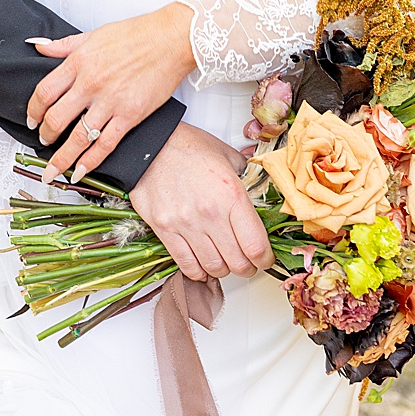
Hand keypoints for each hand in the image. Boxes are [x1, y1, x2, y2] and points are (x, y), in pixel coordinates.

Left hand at [28, 2, 195, 183]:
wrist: (170, 40)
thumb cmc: (135, 35)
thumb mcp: (91, 35)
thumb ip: (62, 45)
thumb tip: (36, 47)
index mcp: (77, 64)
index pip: (44, 93)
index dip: (33, 110)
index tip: (31, 119)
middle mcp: (89, 85)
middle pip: (56, 119)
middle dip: (44, 135)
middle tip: (41, 142)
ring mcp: (110, 103)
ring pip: (78, 138)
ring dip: (62, 157)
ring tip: (52, 170)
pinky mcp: (130, 116)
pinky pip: (105, 145)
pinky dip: (90, 162)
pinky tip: (80, 172)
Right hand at [129, 123, 272, 280]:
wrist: (149, 144)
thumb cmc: (187, 147)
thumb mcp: (228, 156)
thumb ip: (248, 179)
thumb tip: (260, 194)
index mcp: (232, 196)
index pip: (257, 247)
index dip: (265, 260)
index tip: (264, 258)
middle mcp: (210, 213)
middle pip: (238, 263)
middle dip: (247, 268)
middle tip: (247, 263)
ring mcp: (185, 223)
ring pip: (213, 267)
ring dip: (223, 270)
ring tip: (223, 262)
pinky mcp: (164, 228)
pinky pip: (185, 264)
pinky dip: (198, 272)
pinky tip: (202, 266)